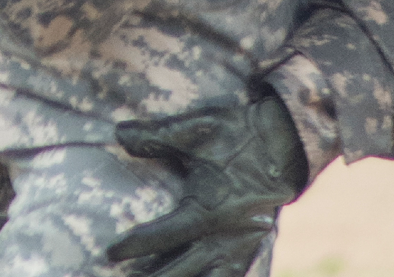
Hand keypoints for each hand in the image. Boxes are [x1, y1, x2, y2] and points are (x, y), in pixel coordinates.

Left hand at [108, 93, 308, 276]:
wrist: (284, 144)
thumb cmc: (237, 135)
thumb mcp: (195, 130)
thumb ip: (156, 136)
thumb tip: (117, 133)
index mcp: (207, 210)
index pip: (162, 236)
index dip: (133, 246)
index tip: (110, 252)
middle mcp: (224, 237)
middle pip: (182, 272)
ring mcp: (239, 247)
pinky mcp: (250, 249)